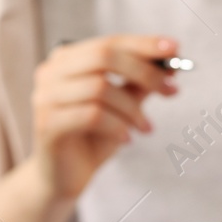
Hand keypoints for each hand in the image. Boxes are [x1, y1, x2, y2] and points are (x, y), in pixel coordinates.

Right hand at [30, 36, 179, 200]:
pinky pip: (92, 115)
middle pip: (103, 57)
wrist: (62, 178)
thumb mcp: (121, 106)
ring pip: (100, 88)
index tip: (176, 49)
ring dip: (132, 108)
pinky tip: (126, 139)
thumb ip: (139, 84)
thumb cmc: (92, 138)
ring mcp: (45, 97)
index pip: (108, 42)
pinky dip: (117, 126)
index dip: (143, 44)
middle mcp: (50, 72)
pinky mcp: (47, 123)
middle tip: (171, 90)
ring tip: (146, 128)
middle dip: (143, 72)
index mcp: (66, 60)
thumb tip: (170, 64)